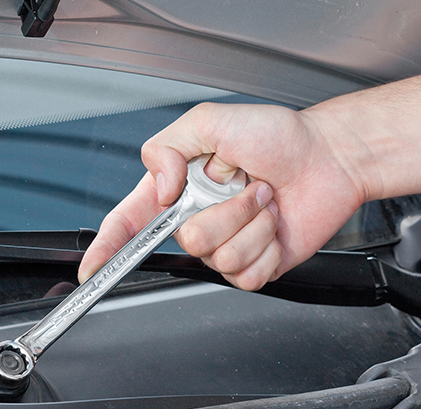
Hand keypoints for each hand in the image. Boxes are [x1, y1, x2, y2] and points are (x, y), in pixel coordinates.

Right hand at [78, 102, 367, 290]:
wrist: (329, 158)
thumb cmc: (277, 136)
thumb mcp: (209, 121)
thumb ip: (166, 148)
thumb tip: (159, 189)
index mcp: (177, 190)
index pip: (130, 224)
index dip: (106, 248)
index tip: (92, 267)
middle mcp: (197, 220)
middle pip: (184, 241)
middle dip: (224, 210)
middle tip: (244, 184)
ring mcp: (225, 245)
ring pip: (219, 257)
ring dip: (251, 223)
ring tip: (264, 200)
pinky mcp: (253, 265)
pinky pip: (246, 275)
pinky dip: (267, 247)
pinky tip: (274, 227)